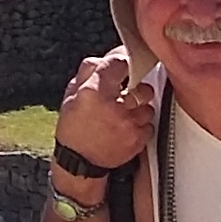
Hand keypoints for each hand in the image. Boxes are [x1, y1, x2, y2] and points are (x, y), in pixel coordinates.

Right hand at [54, 49, 155, 171]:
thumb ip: (89, 73)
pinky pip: (149, 124)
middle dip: (135, 89)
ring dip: (139, 108)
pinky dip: (141, 125)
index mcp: (93, 90)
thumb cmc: (73, 128)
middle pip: (140, 86)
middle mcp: (114, 105)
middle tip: (125, 94)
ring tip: (124, 114)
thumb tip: (104, 59)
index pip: (119, 63)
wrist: (79, 162)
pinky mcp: (138, 138)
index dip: (121, 64)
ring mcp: (128, 123)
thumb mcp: (71, 95)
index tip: (122, 67)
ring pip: (148, 105)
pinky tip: (126, 128)